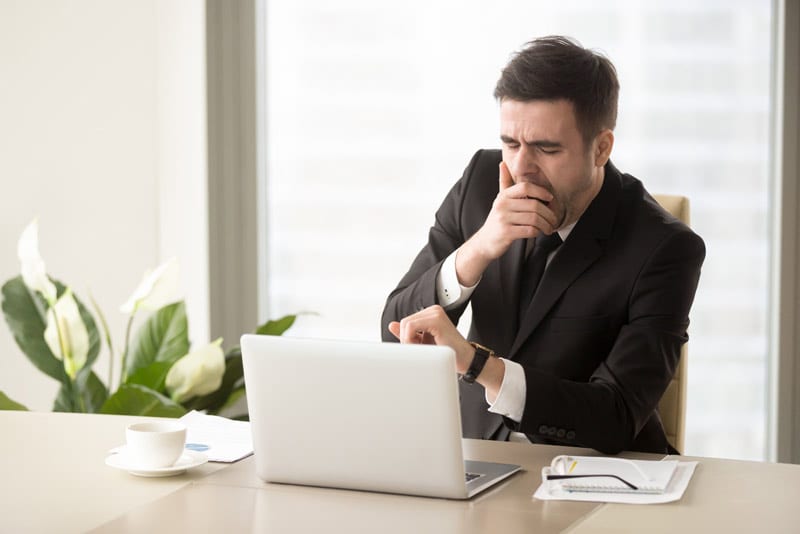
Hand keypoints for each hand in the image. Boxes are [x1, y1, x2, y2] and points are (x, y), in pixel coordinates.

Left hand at [387, 305, 473, 373]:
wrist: (466, 360)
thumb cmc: (448, 353)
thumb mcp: (423, 342)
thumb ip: (408, 333)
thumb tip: (391, 325)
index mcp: (430, 313)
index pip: (406, 322)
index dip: (405, 337)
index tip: (415, 349)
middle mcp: (433, 310)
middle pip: (404, 322)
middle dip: (406, 339)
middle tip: (418, 351)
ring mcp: (435, 313)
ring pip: (406, 324)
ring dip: (409, 340)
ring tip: (422, 350)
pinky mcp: (436, 320)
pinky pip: (411, 326)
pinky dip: (411, 339)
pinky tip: (422, 347)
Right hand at [454, 162, 557, 285]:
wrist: (484, 242)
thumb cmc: (497, 220)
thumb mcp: (500, 200)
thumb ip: (504, 183)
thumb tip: (503, 164)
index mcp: (504, 196)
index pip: (525, 187)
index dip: (541, 191)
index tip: (550, 198)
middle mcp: (502, 205)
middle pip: (534, 205)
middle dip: (548, 214)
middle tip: (553, 220)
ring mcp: (503, 219)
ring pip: (534, 219)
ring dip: (546, 225)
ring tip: (549, 228)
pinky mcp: (506, 233)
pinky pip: (529, 230)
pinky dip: (538, 232)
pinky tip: (538, 233)